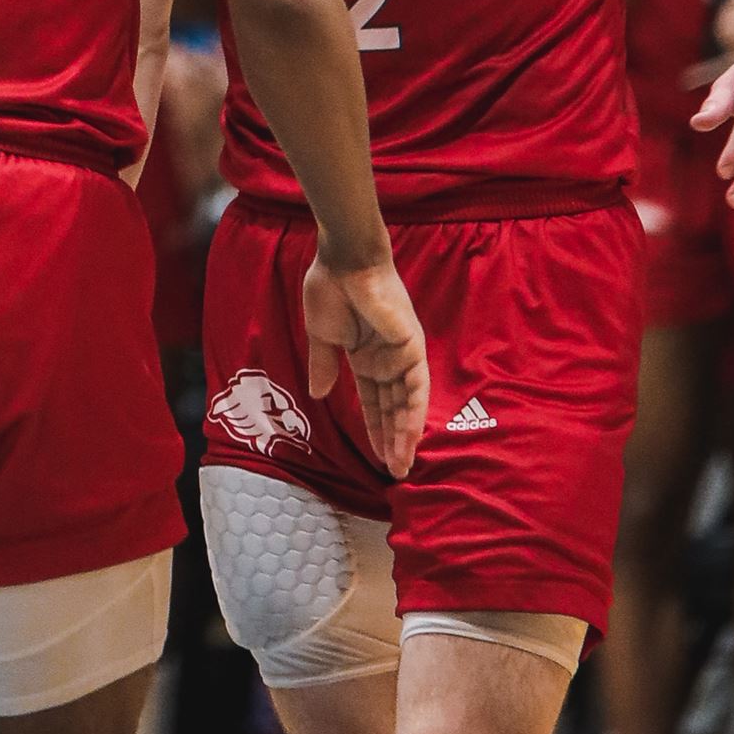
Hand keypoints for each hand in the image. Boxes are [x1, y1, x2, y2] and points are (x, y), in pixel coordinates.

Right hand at [303, 248, 428, 479]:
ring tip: (401, 465)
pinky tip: (409, 438)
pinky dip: (413, 413)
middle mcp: (388, 360)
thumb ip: (324, 365)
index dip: (374, 428)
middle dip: (392, 440)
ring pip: (407, 404)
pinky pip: (415, 387)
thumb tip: (318, 395)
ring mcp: (402, 354)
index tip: (375, 457)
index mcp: (366, 357)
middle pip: (393, 408)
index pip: (373, 402)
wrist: (343, 261)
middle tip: (394, 473)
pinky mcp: (412, 346)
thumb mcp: (321, 335)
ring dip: (404, 435)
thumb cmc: (330, 289)